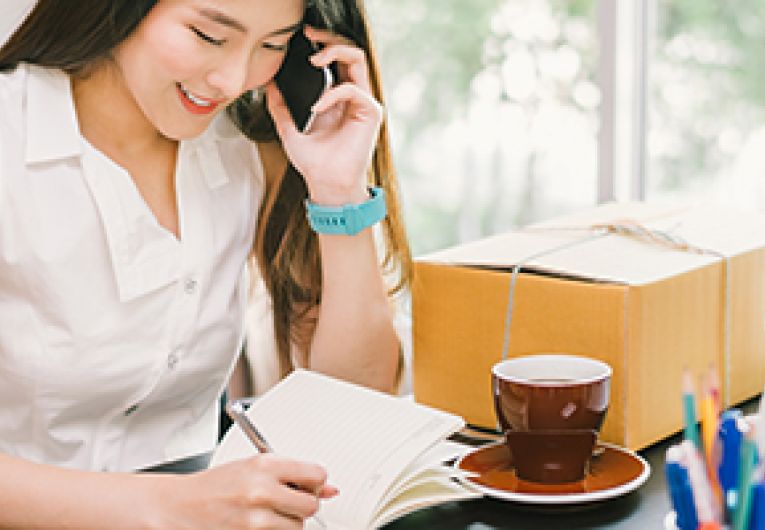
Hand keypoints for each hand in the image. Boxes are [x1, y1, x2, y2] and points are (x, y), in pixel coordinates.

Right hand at [158, 454, 337, 528]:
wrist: (177, 508)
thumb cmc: (213, 486)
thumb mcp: (251, 468)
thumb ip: (291, 475)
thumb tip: (330, 488)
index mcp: (263, 465)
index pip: (317, 474)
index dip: (315, 482)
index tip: (308, 485)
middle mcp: (261, 491)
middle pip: (311, 505)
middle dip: (302, 505)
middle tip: (286, 502)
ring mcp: (254, 520)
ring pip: (296, 527)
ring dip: (286, 523)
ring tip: (264, 514)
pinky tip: (257, 525)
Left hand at [266, 26, 382, 205]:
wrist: (327, 185)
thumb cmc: (315, 163)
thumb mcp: (289, 129)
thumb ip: (280, 106)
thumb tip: (268, 84)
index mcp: (336, 98)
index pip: (335, 60)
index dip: (321, 45)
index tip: (302, 39)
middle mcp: (352, 97)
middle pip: (349, 52)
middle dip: (329, 39)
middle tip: (310, 36)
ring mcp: (363, 103)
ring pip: (358, 59)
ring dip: (335, 52)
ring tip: (315, 61)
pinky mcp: (370, 112)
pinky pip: (352, 89)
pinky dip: (332, 94)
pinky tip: (317, 107)